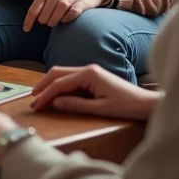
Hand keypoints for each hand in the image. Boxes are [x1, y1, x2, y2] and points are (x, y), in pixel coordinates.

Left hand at [22, 0, 107, 31]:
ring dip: (55, 20)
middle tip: (47, 24)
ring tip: (54, 24)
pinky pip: (73, 11)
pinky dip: (68, 18)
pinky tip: (65, 21)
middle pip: (47, 10)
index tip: (26, 30)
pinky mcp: (82, 2)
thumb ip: (41, 7)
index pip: (34, 8)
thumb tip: (28, 24)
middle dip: (44, 20)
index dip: (29, 20)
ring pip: (60, 10)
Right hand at [28, 64, 158, 120]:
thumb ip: (76, 105)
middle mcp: (87, 69)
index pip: (60, 83)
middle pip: (57, 73)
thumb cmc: (127, 106)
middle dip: (43, 85)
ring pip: (62, 74)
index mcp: (89, 74)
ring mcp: (90, 72)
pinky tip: (55, 95)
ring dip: (50, 85)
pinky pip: (71, 79)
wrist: (147, 103)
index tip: (35, 106)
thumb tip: (55, 103)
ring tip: (40, 98)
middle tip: (32, 99)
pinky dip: (60, 86)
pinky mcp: (93, 77)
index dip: (45, 95)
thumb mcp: (100, 109)